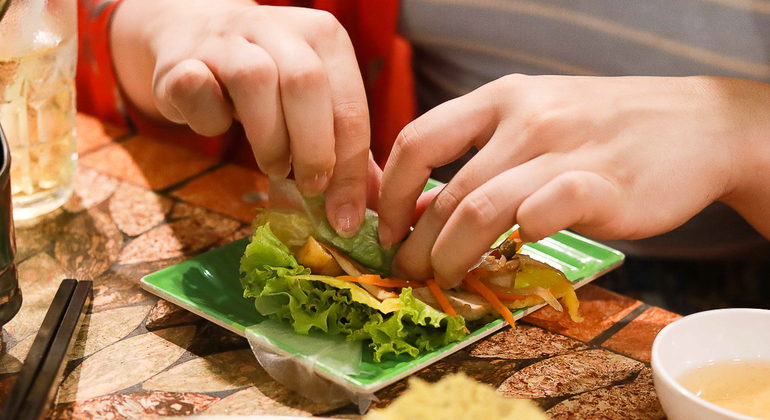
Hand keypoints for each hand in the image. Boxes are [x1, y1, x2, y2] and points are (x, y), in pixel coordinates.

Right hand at [110, 0, 369, 235]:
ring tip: (273, 165)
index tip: (345, 218)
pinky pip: (197, 88)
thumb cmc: (265, 85)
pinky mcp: (180, 58)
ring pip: (255, 80)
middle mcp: (279, 29)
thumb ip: (340, 152)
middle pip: (306, 84)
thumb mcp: (312, 107)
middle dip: (314, 149)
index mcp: (324, 38)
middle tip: (310, 188)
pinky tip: (218, 127)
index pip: (350, 106)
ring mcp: (227, 39)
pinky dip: (209, 121)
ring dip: (268, 139)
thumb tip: (362, 213)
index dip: (350, 170)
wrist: (193, 36)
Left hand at [378, 75, 769, 287]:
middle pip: (447, 189)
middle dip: (416, 242)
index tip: (387, 230)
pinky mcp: (601, 183)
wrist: (696, 124)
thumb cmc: (602, 129)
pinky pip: (542, 214)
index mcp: (499, 98)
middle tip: (410, 273)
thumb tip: (422, 210)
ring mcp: (563, 148)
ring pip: (480, 208)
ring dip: (451, 254)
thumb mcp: (534, 122)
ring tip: (444, 278)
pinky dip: (519, 240)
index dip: (393, 193)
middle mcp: (525, 117)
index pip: (419, 140)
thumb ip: (481, 157)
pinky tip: (517, 251)